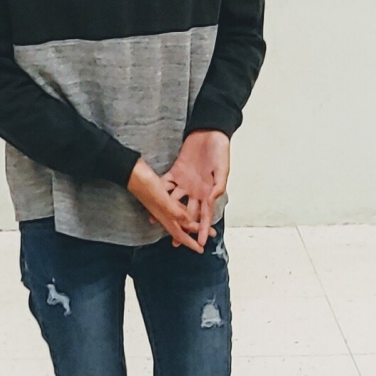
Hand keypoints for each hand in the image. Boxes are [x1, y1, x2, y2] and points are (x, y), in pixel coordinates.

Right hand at [127, 159, 203, 253]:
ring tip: (203, 221)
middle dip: (197, 230)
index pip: (180, 233)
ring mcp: (165, 203)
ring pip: (182, 215)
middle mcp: (166, 212)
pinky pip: (178, 203)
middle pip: (184, 225)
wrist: (132, 172)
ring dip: (193, 219)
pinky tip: (191, 202)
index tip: (201, 249)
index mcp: (166, 216)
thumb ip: (174, 211)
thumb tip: (188, 223)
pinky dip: (186, 206)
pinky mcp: (164, 194)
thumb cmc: (144, 184)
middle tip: (210, 233)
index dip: (191, 242)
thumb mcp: (162, 198)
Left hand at [162, 131, 229, 246]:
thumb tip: (212, 199)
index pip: (205, 215)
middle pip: (189, 214)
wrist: (209, 132)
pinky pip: (166, 185)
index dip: (202, 229)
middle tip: (176, 242)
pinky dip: (160, 193)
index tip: (200, 243)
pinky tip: (152, 201)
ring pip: (175, 202)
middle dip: (184, 228)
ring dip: (167, 212)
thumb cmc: (220, 149)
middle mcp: (196, 190)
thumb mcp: (223, 168)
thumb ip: (218, 185)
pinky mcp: (176, 172)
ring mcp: (185, 182)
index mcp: (209, 191)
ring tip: (157, 223)